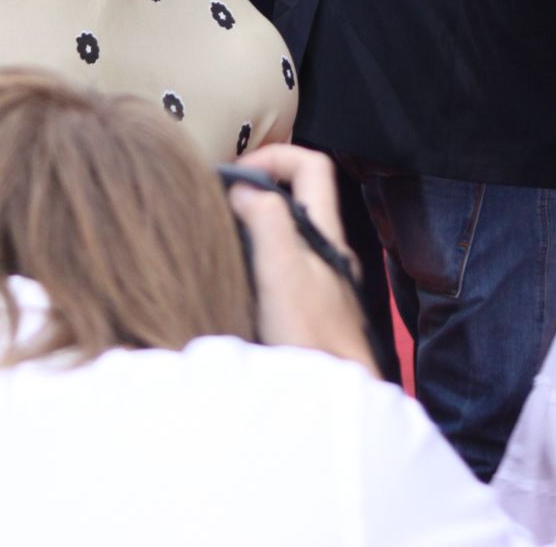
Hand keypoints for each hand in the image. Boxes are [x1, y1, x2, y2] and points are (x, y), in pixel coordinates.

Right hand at [228, 143, 375, 373]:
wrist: (334, 400)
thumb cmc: (312, 338)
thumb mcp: (282, 270)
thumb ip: (266, 220)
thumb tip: (243, 189)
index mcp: (325, 234)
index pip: (312, 165)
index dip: (276, 155)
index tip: (239, 172)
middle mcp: (326, 252)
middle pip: (297, 196)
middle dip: (258, 188)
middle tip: (221, 199)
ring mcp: (320, 282)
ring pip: (286, 232)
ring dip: (254, 224)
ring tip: (220, 233)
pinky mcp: (307, 311)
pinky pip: (280, 267)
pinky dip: (256, 259)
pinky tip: (234, 276)